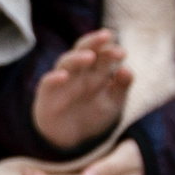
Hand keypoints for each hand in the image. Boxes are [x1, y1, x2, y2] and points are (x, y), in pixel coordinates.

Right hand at [30, 27, 131, 150]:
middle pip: (83, 50)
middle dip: (94, 42)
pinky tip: (63, 76)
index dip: (110, 50)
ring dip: (76, 58)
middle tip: (107, 35)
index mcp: (94, 72)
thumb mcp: (112, 103)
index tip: (122, 53)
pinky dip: (54, 78)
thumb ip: (121, 87)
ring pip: (66, 63)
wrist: (71, 139)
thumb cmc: (92, 115)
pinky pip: (47, 82)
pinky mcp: (47, 94)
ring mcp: (61, 81)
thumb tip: (127, 69)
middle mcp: (77, 72)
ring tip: (90, 56)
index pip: (101, 54)